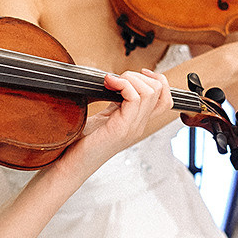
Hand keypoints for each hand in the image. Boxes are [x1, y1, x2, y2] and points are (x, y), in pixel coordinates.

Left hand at [54, 68, 172, 174]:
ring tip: (111, 81)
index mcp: (137, 122)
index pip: (165, 100)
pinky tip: (108, 83)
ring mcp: (132, 128)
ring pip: (150, 92)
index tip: (138, 73)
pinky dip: (122, 84)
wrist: (72, 164)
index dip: (158, 80)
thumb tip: (115, 81)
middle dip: (139, 76)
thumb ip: (115, 103)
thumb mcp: (104, 117)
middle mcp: (139, 126)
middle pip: (160, 91)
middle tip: (117, 79)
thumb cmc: (81, 142)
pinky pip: (134, 98)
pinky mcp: (121, 129)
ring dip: (130, 78)